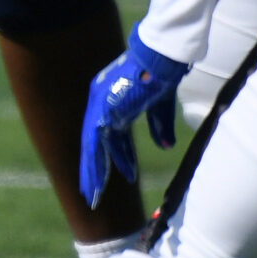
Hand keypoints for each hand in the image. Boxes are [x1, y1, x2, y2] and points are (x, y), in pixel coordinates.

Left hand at [80, 28, 188, 206]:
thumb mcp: (161, 108)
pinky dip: (94, 165)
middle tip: (94, 192)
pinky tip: (95, 184)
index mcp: (112, 100)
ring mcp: (98, 107)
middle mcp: (100, 103)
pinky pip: (93, 145)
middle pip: (95, 142)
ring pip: (90, 147)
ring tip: (91, 197)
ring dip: (92, 173)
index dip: (119, 154)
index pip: (111, 133)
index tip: (127, 173)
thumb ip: (161, 126)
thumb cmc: (161, 77)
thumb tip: (166, 146)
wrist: (159, 60)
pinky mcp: (101, 112)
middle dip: (96, 168)